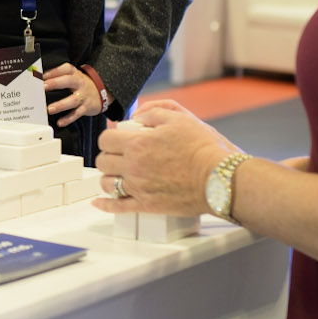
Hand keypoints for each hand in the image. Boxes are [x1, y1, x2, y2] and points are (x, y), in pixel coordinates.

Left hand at [42, 64, 102, 126]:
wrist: (102, 92)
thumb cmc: (81, 84)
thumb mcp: (73, 76)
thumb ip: (59, 76)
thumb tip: (39, 78)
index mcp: (75, 74)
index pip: (65, 69)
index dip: (54, 71)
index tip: (42, 75)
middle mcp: (79, 83)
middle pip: (68, 81)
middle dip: (56, 83)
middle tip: (44, 87)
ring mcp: (83, 96)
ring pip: (73, 100)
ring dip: (61, 105)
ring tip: (50, 109)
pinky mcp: (86, 107)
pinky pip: (77, 113)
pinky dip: (68, 118)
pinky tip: (60, 122)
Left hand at [94, 100, 235, 215]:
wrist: (218, 178)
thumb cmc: (203, 148)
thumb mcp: (180, 118)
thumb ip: (154, 111)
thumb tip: (137, 115)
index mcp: (138, 143)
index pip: (106, 139)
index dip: (110, 137)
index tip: (117, 139)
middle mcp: (133, 166)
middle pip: (102, 161)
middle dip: (108, 156)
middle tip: (119, 156)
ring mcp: (138, 187)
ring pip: (106, 183)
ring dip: (108, 177)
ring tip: (118, 174)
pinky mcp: (147, 205)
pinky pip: (117, 207)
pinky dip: (105, 204)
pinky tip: (99, 202)